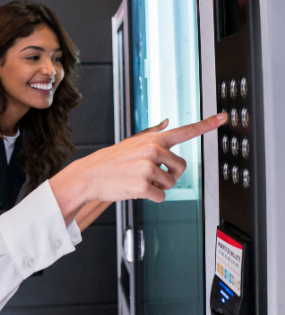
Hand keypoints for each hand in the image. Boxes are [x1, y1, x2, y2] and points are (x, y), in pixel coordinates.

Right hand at [50, 113, 227, 225]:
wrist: (89, 175)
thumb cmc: (111, 160)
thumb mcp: (131, 142)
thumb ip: (152, 132)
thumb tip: (166, 122)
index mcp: (153, 139)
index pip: (185, 130)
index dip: (207, 124)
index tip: (223, 117)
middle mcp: (153, 150)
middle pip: (181, 167)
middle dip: (170, 175)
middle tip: (150, 175)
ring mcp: (147, 167)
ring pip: (171, 184)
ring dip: (158, 187)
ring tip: (139, 181)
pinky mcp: (142, 185)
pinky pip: (161, 197)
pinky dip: (151, 197)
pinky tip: (135, 189)